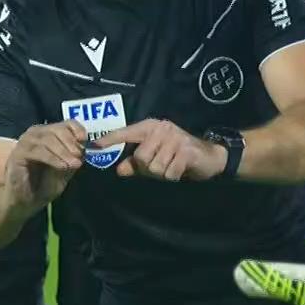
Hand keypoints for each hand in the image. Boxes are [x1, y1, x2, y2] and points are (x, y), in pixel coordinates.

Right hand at [5, 120, 87, 206]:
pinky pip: (38, 151)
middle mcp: (36, 134)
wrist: (26, 202)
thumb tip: (88, 146)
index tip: (84, 139)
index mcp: (49, 134)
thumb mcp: (66, 169)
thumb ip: (75, 157)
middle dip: (71, 142)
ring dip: (63, 152)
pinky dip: (52, 158)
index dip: (77, 129)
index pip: (66, 124)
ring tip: (74, 164)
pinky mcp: (18, 154)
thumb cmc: (45, 184)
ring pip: (47, 139)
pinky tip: (62, 167)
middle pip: (57, 129)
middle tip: (79, 156)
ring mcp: (25, 142)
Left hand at [92, 118, 224, 181]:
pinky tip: (180, 171)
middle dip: (147, 169)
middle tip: (160, 167)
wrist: (211, 157)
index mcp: (151, 127)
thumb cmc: (179, 156)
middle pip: (140, 157)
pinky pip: (169, 173)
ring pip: (154, 167)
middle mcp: (162, 129)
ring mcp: (175, 139)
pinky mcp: (186, 151)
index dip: (110, 140)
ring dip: (162, 174)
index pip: (126, 132)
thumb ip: (136, 163)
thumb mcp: (156, 157)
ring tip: (172, 167)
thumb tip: (119, 170)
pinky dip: (173, 177)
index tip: (94, 147)